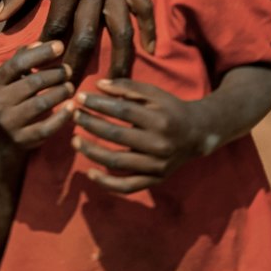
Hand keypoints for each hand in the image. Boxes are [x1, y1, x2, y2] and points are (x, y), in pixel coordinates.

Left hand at [0, 0, 155, 78]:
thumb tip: (1, 18)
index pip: (58, 27)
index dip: (48, 52)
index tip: (42, 72)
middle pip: (89, 36)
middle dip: (79, 64)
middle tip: (73, 90)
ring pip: (122, 30)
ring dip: (121, 59)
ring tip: (118, 85)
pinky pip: (143, 7)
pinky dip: (150, 28)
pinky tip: (152, 49)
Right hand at [0, 41, 73, 151]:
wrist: (4, 137)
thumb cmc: (15, 97)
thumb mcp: (13, 77)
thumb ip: (24, 58)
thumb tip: (41, 42)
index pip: (18, 63)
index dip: (41, 53)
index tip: (60, 45)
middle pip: (33, 83)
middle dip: (55, 74)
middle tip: (69, 70)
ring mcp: (10, 122)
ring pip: (41, 104)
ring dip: (60, 92)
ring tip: (70, 86)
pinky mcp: (23, 139)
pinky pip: (46, 127)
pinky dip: (62, 117)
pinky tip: (72, 107)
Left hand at [71, 79, 206, 192]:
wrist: (197, 134)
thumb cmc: (170, 109)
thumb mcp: (153, 93)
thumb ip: (127, 86)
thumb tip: (98, 84)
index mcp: (159, 119)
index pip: (122, 110)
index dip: (98, 103)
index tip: (79, 97)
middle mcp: (159, 144)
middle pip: (116, 135)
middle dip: (90, 124)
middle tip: (73, 115)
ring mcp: (157, 165)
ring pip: (117, 162)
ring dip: (92, 152)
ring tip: (74, 141)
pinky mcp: (155, 180)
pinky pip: (128, 186)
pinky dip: (107, 184)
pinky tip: (90, 173)